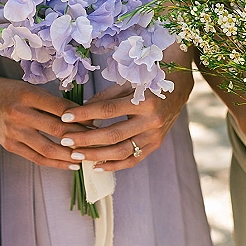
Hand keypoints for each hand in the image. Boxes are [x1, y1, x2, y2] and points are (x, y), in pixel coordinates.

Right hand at [0, 66, 87, 170]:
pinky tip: (70, 165)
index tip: (97, 122)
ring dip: (70, 155)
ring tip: (87, 157)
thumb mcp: (32, 89)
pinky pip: (37, 158)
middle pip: (56, 130)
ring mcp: (13, 132)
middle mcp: (19, 114)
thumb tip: (84, 115)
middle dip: (80, 137)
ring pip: (48, 149)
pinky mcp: (10, 145)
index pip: (61, 108)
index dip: (81, 117)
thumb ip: (54, 102)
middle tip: (98, 142)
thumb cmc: (12, 91)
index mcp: (28, 95)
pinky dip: (55, 163)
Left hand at [57, 70, 192, 170]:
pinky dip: (114, 165)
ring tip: (76, 154)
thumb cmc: (150, 78)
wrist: (180, 85)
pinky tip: (96, 166)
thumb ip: (106, 97)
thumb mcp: (128, 82)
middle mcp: (152, 121)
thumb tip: (81, 110)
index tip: (65, 116)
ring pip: (122, 151)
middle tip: (66, 140)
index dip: (85, 114)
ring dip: (96, 155)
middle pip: (113, 135)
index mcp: (145, 101)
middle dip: (86, 139)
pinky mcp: (156, 144)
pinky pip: (133, 159)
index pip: (108, 110)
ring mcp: (155, 135)